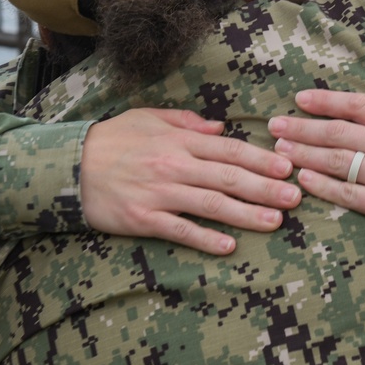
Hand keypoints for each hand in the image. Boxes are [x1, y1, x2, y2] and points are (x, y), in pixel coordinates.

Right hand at [81, 108, 300, 254]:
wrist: (68, 166)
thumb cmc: (112, 140)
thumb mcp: (148, 118)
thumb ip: (187, 122)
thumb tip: (220, 127)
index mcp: (179, 140)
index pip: (230, 149)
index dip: (262, 159)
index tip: (289, 166)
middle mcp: (174, 165)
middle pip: (229, 177)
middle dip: (266, 187)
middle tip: (296, 197)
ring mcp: (159, 193)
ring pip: (211, 204)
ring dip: (246, 214)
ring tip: (275, 222)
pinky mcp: (143, 218)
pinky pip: (179, 230)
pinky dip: (204, 238)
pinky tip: (228, 246)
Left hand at [267, 73, 364, 262]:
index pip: (361, 106)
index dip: (327, 101)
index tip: (300, 99)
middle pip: (341, 133)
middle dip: (303, 128)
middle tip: (274, 125)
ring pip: (340, 162)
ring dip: (305, 155)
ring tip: (279, 151)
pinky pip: (351, 196)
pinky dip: (324, 187)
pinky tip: (303, 181)